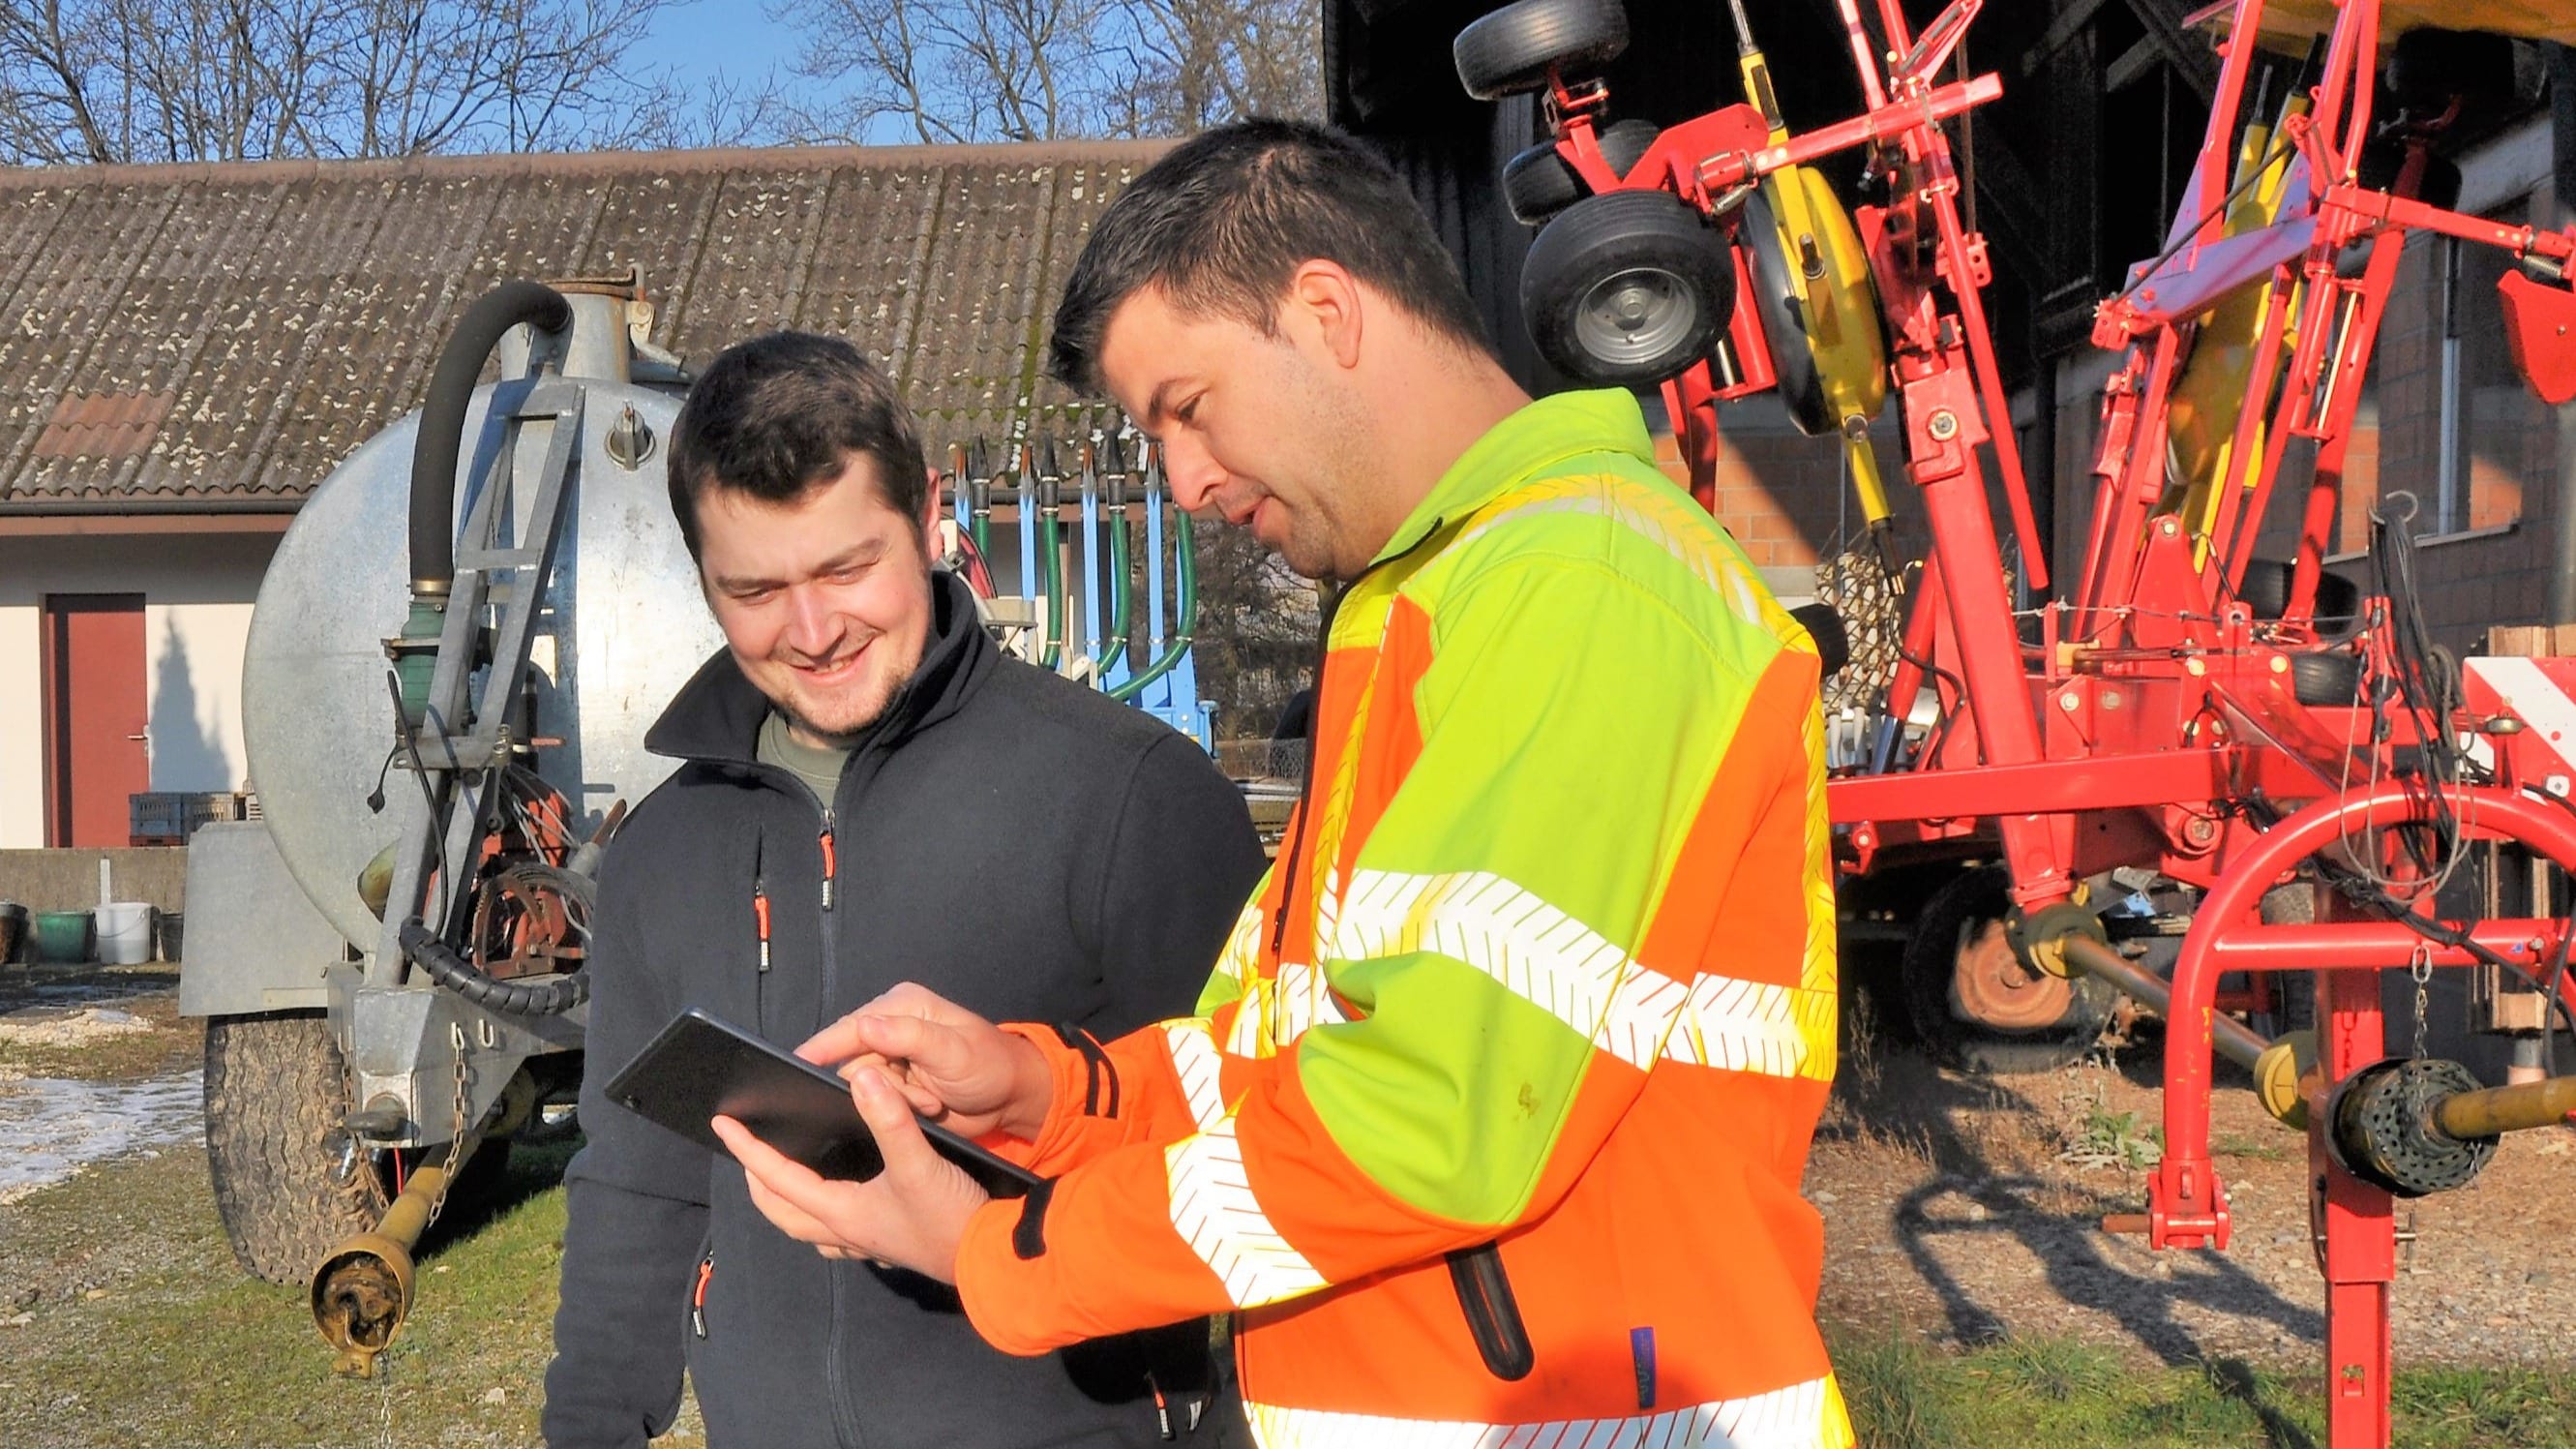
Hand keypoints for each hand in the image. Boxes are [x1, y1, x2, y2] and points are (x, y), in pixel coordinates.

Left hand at [712, 1066, 989, 1279]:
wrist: (990, 1258)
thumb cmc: (949, 1215)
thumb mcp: (920, 1162)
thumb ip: (890, 1119)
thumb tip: (860, 1077)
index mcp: (840, 1211)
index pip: (777, 1178)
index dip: (748, 1150)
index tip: (723, 1124)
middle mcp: (845, 1232)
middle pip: (783, 1212)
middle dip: (760, 1183)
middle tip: (750, 1154)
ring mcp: (866, 1243)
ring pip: (810, 1227)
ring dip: (790, 1203)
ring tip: (786, 1177)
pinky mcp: (888, 1244)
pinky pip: (840, 1234)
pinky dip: (826, 1215)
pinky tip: (843, 1200)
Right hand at [796, 983, 1053, 1141]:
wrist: (1010, 1099)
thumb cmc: (988, 1065)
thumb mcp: (951, 1050)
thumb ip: (907, 1037)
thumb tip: (862, 1026)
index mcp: (901, 1007)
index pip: (850, 1027)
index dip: (823, 1047)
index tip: (796, 1064)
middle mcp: (890, 1029)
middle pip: (853, 1063)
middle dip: (884, 1085)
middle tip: (924, 1095)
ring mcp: (892, 1059)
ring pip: (864, 1088)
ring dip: (898, 1099)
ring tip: (932, 1101)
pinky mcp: (895, 1086)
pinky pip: (876, 1102)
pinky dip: (901, 1109)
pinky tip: (928, 1107)